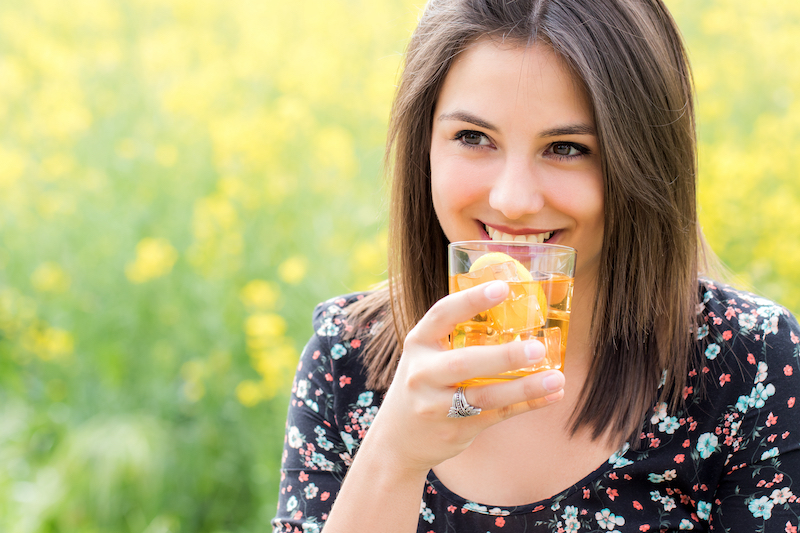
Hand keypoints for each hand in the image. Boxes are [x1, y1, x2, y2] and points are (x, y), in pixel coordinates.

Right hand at [363, 280, 565, 475]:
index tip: (503, 288)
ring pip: (484, 396)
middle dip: (503, 357)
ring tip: (557, 378)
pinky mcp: (454, 430)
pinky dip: (527, 405)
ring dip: (525, 388)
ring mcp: (436, 406)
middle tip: (537, 348)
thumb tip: (512, 308)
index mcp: (418, 343)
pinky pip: (496, 415)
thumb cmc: (424, 384)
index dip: (471, 300)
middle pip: (464, 363)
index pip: (442, 315)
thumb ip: (456, 336)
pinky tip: (552, 395)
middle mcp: (422, 373)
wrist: (397, 438)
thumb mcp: (427, 355)